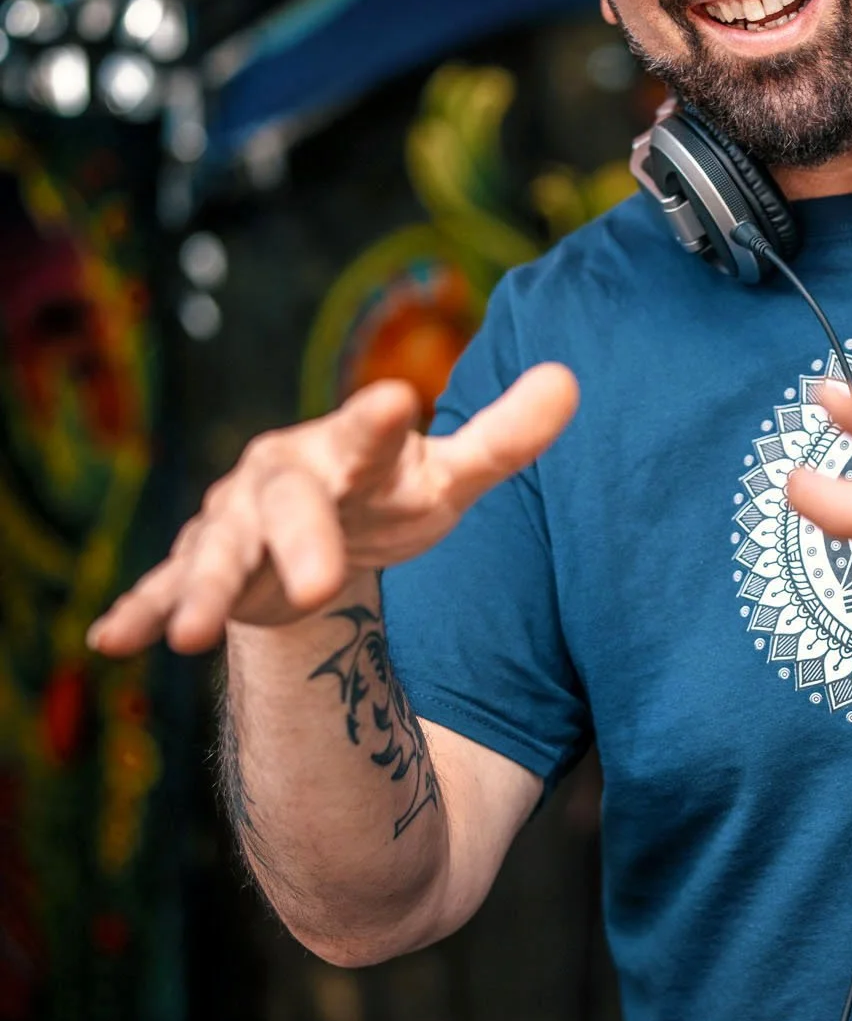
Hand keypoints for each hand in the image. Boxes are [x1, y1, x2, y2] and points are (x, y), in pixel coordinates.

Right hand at [88, 364, 578, 656]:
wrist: (316, 530)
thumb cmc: (386, 494)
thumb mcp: (448, 477)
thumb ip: (504, 437)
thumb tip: (570, 379)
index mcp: (346, 451)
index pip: (367, 437)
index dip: (375, 423)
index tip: (395, 401)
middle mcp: (282, 480)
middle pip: (286, 504)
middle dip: (298, 539)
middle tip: (322, 579)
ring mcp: (234, 527)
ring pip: (215, 552)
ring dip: (200, 588)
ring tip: (187, 634)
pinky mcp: (202, 571)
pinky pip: (163, 588)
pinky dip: (139, 610)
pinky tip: (111, 641)